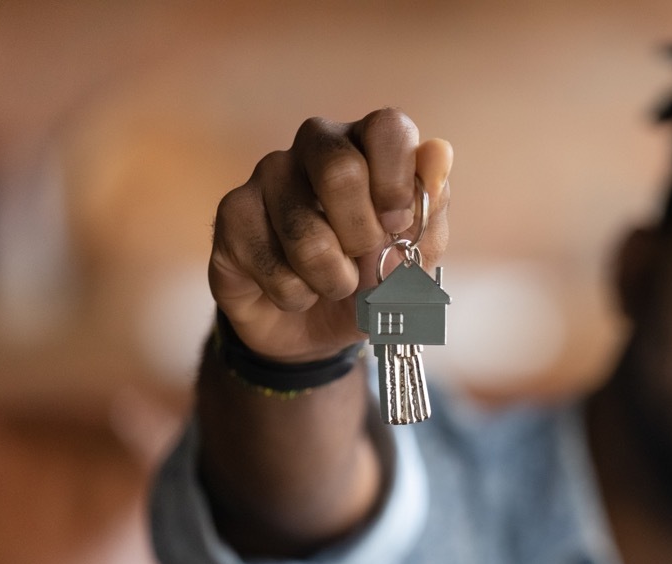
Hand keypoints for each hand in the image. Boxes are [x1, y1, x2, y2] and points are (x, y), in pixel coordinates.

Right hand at [209, 108, 451, 362]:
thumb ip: (431, 207)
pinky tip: (295, 291)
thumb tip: (439, 151)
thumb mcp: (417, 254)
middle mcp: (316, 146)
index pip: (388, 126)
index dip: (397, 181)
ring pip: (304, 232)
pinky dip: (296, 295)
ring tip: (334, 284)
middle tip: (365, 258)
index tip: (397, 224)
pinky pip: (270, 263)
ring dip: (332, 279)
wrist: (317, 329)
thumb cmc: (374, 277)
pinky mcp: (232, 214)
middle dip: (362, 236)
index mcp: (369, 144)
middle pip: (339, 170)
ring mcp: (268, 175)